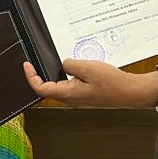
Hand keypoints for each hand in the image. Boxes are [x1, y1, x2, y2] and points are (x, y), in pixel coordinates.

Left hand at [22, 59, 157, 108]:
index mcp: (68, 94)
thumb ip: (70, 64)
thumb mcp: (87, 68)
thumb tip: (63, 64)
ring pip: (59, 85)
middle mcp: (71, 98)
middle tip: (36, 60)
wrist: (131, 92)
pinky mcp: (86, 94)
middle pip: (48, 87)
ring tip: (52, 60)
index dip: (30, 77)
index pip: (41, 88)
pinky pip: (70, 84)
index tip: (26, 65)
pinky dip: (66, 74)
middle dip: (40, 74)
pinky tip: (72, 65)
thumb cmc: (112, 83)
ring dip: (53, 73)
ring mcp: (79, 97)